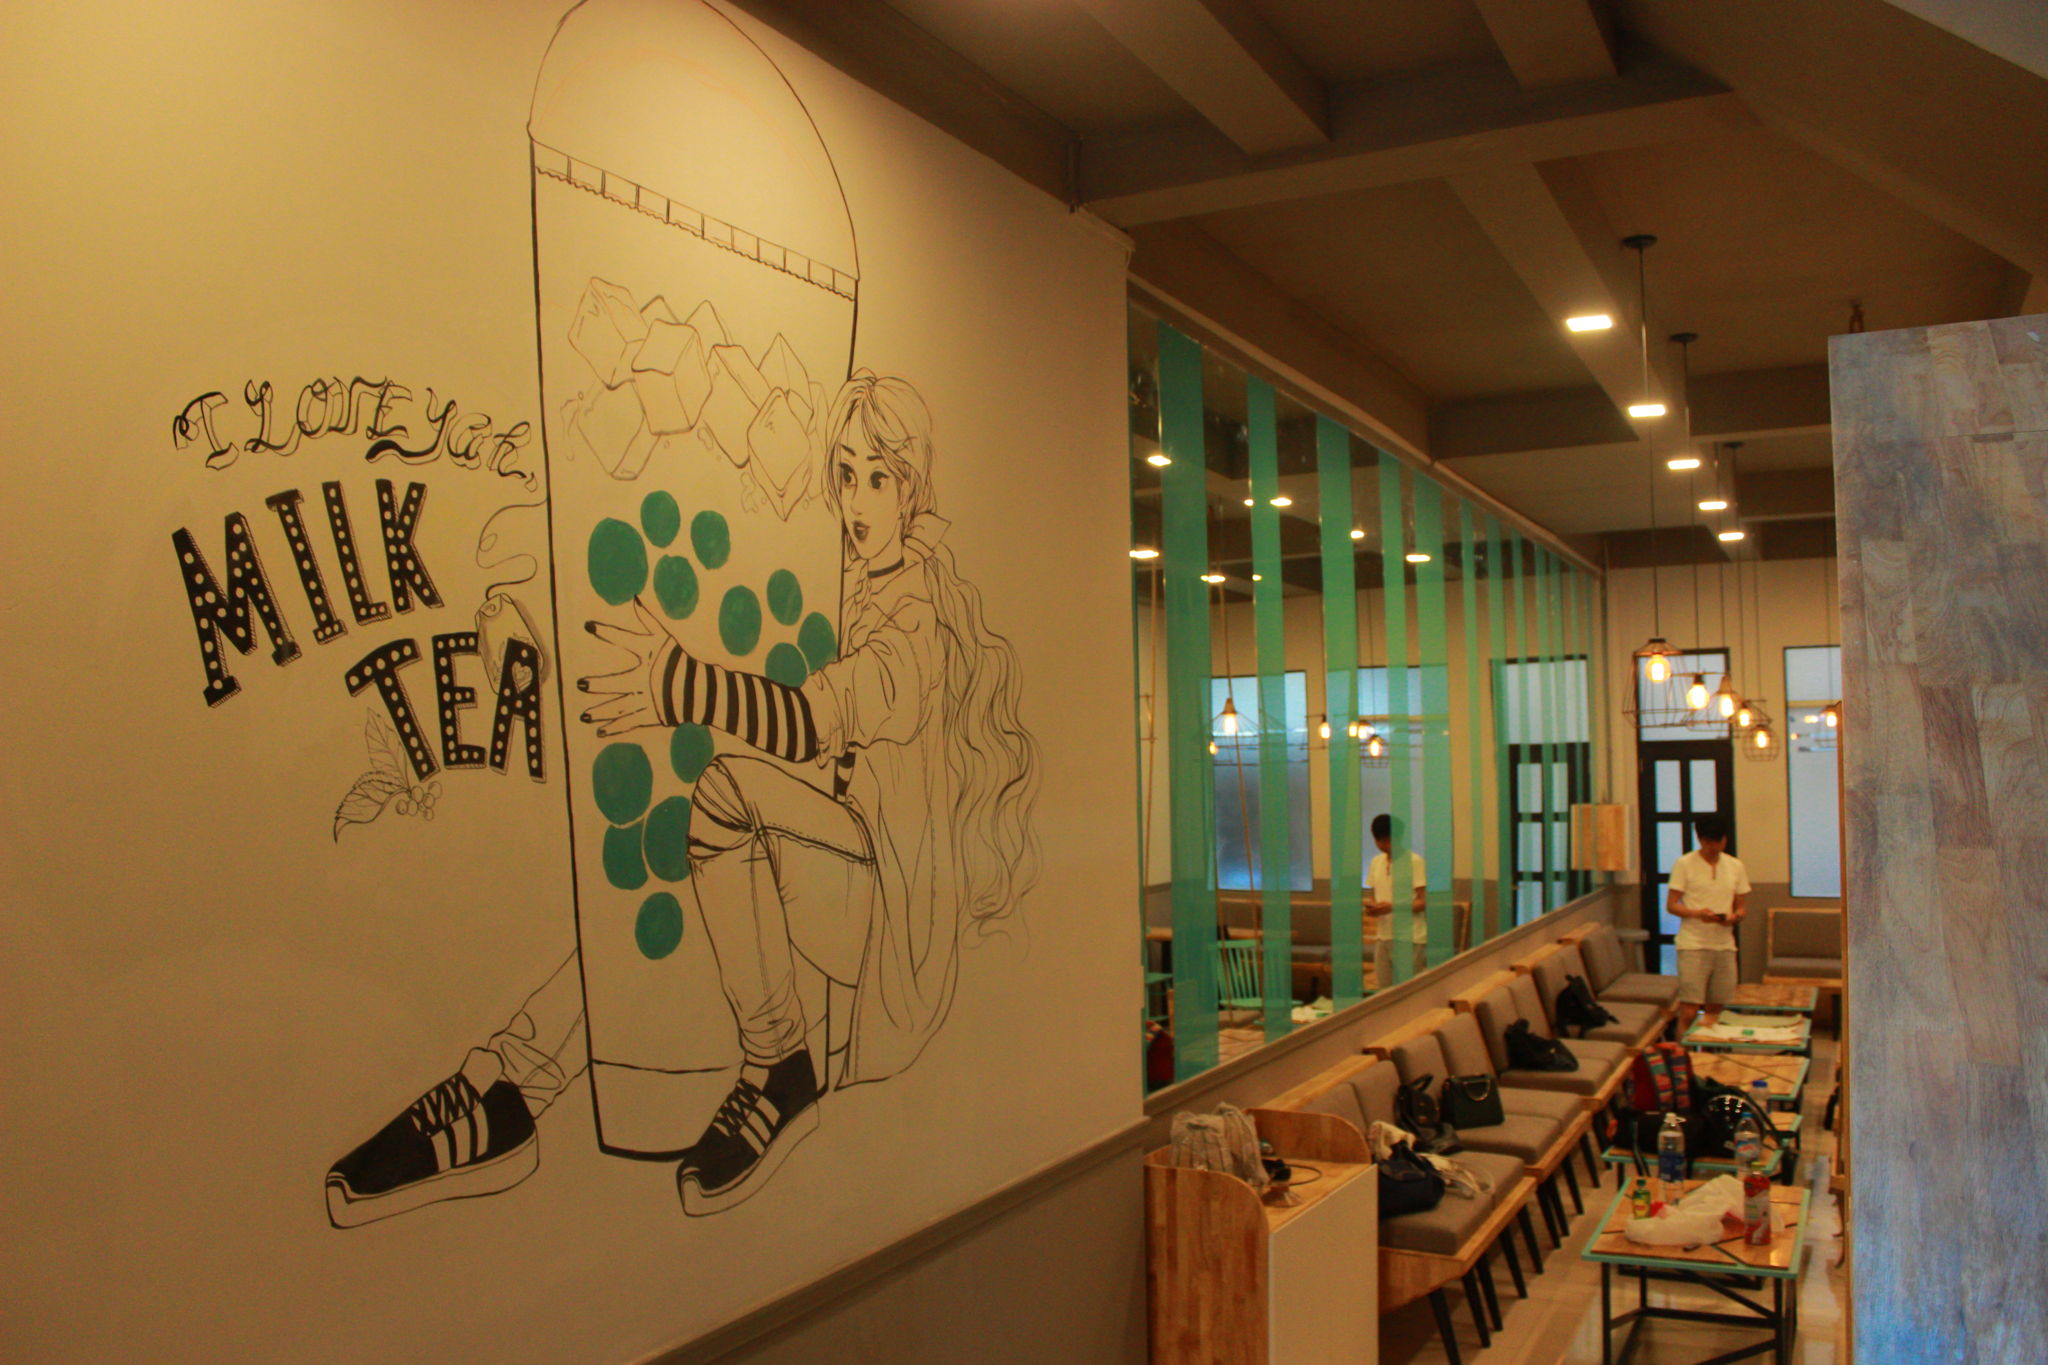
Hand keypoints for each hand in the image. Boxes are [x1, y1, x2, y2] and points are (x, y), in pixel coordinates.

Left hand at [577, 597, 677, 735]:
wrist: (703, 690)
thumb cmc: (680, 660)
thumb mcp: (665, 638)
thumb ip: (648, 620)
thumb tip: (635, 598)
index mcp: (648, 655)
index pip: (624, 640)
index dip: (606, 632)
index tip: (588, 626)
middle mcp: (644, 678)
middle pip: (616, 682)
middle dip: (598, 684)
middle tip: (581, 684)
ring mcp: (647, 699)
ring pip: (619, 706)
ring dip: (600, 712)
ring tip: (583, 716)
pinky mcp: (651, 715)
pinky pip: (629, 722)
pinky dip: (615, 728)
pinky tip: (600, 731)